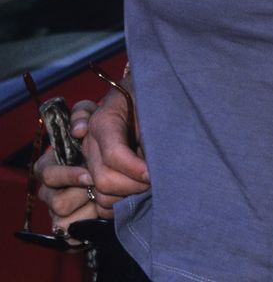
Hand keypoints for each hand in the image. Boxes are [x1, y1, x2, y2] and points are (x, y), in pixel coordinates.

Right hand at [35, 100, 103, 239]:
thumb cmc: (105, 138)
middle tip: (105, 189)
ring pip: (63, 219)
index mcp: (51, 165)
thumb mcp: (96, 118)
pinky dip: (88, 225)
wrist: (122, 165)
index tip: (90, 175)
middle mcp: (51, 190)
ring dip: (89, 210)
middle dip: (82, 196)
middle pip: (56, 202)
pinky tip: (106, 214)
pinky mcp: (69, 227)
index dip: (68, 176)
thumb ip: (84, 113)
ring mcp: (58, 210)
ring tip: (111, 199)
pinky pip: (71, 235)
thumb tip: (78, 128)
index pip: (47, 174)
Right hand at [79, 88, 149, 209]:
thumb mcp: (149, 103)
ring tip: (148, 188)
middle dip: (133, 186)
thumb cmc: (147, 98)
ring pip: (100, 194)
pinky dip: (118, 206)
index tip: (154, 174)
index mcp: (103, 122)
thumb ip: (149, 128)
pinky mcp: (93, 175)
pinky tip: (137, 197)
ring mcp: (88, 161)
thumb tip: (155, 157)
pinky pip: (99, 202)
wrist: (137, 94)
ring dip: (126, 197)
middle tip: (156, 182)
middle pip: (104, 179)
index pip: (114, 154)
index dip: (135, 169)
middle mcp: (90, 144)